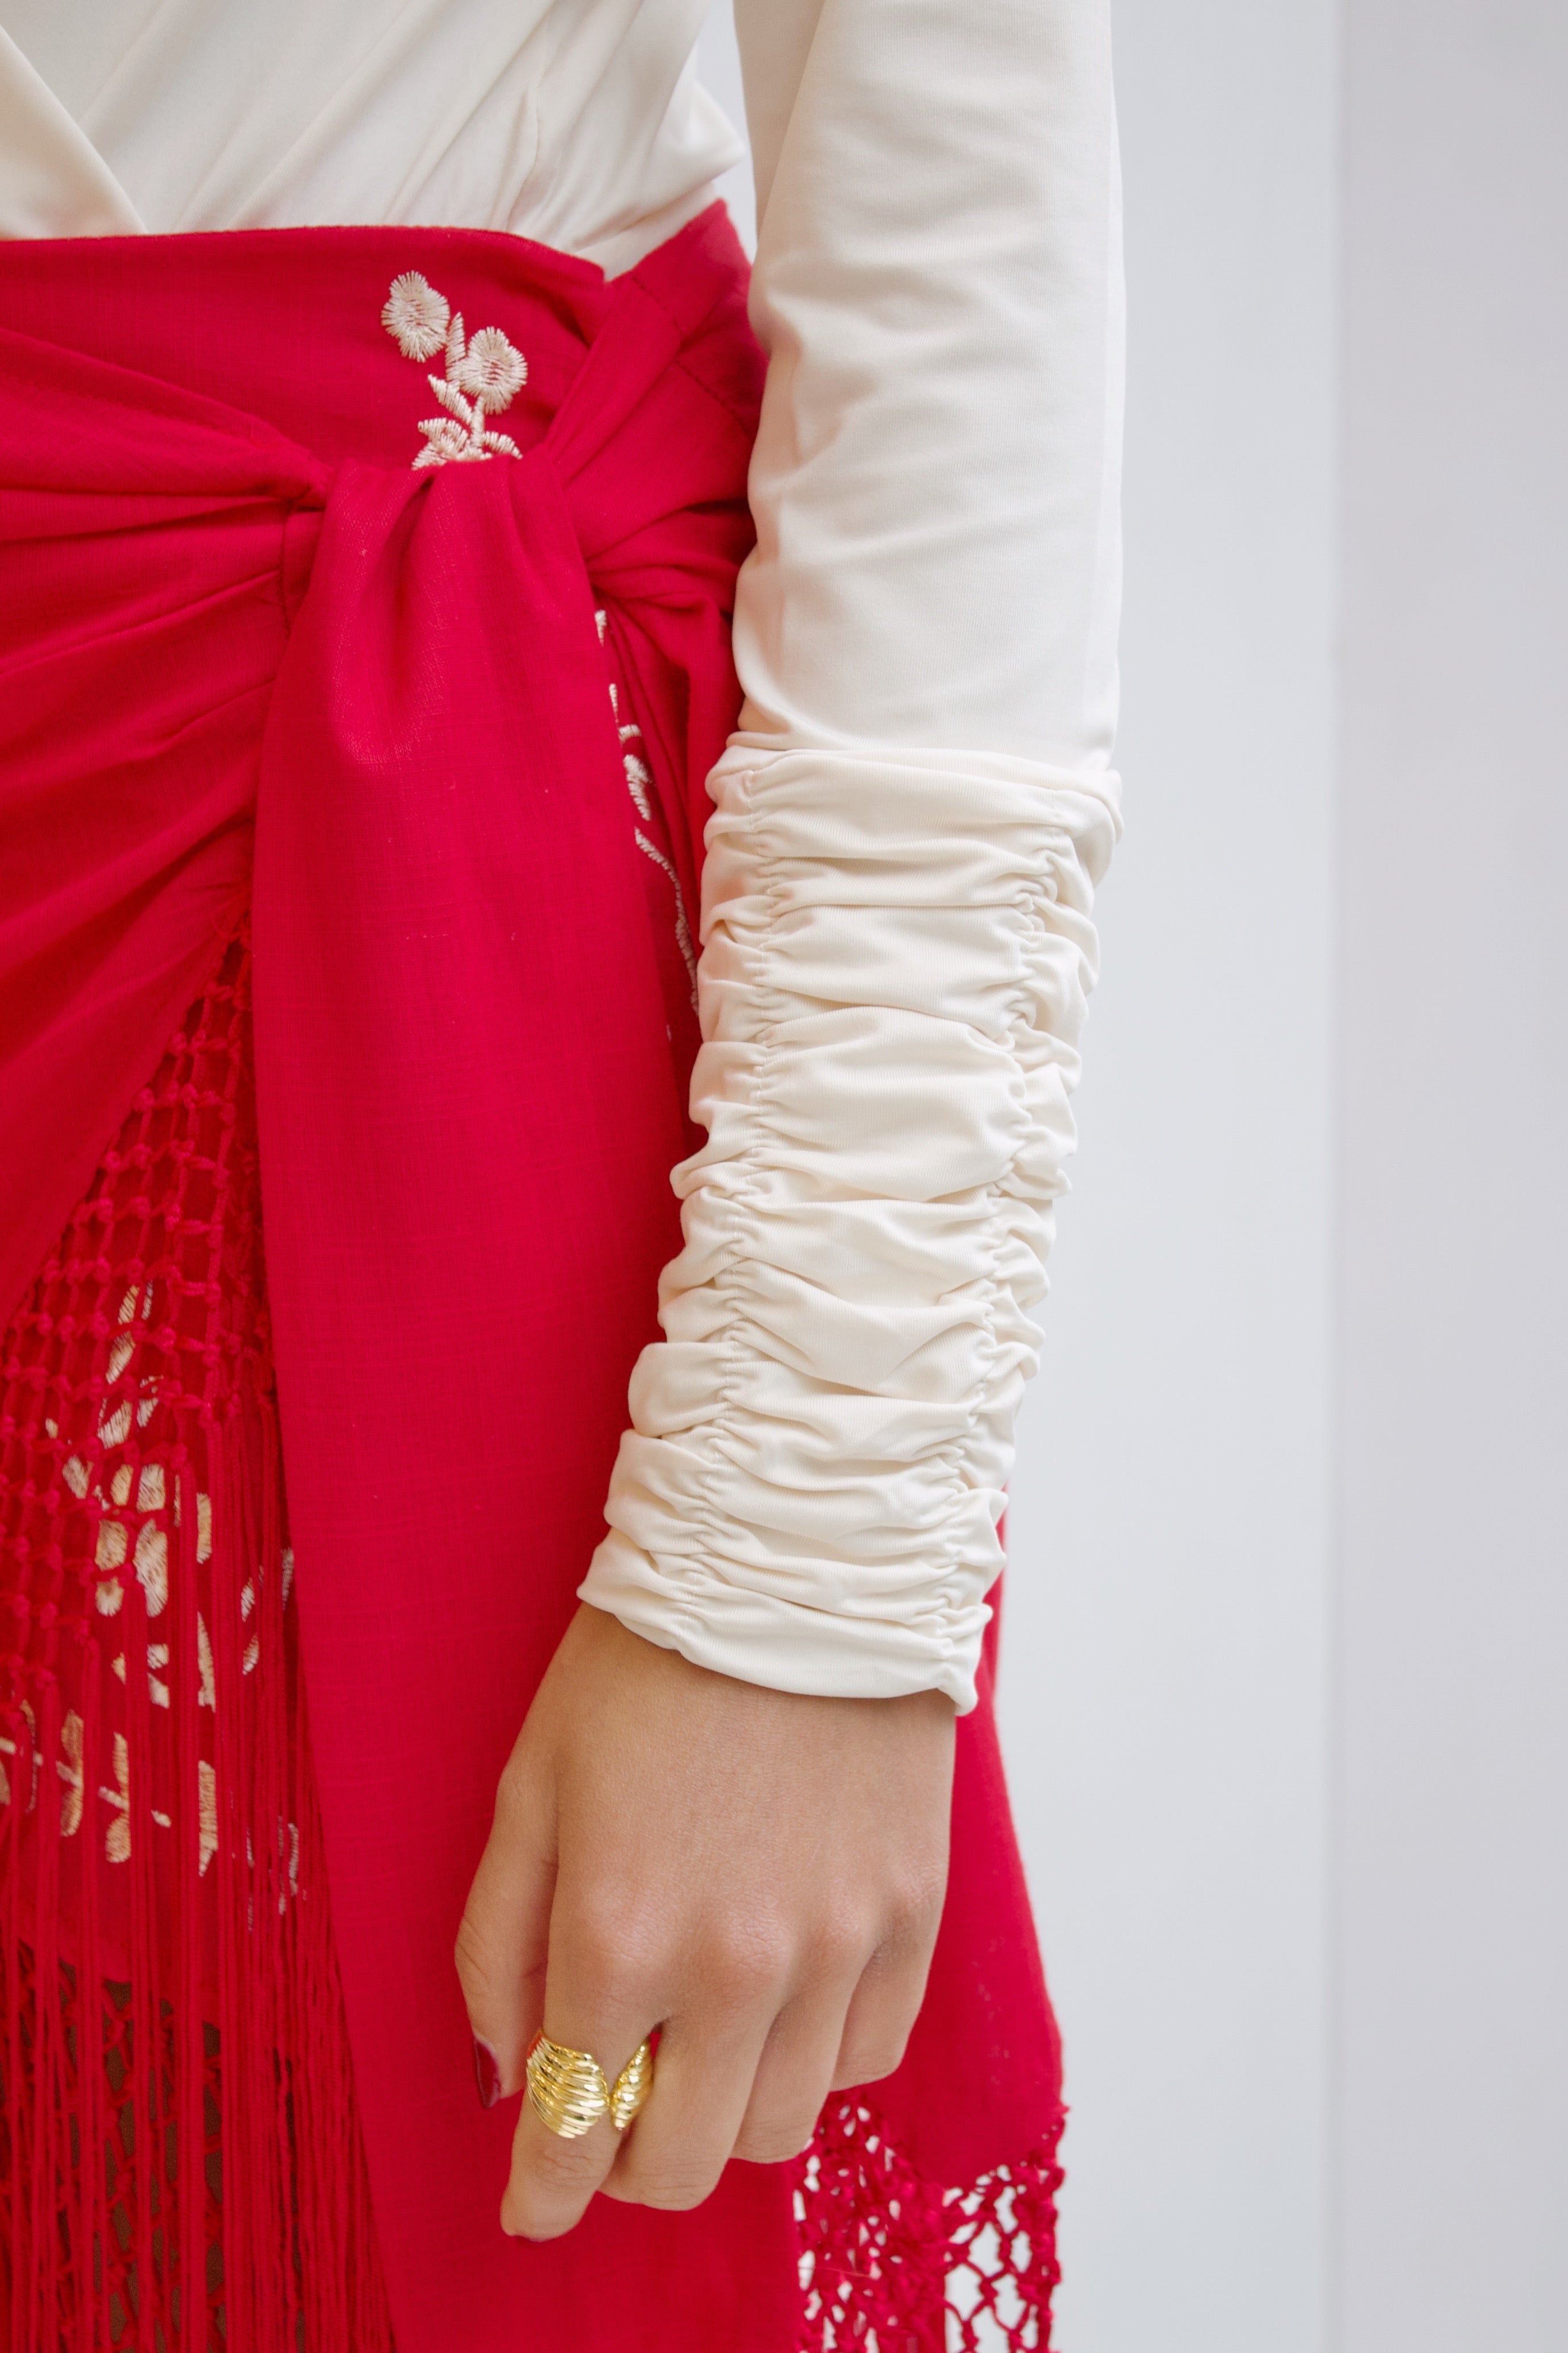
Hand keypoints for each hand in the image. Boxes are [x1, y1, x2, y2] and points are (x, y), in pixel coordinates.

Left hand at [455, 1602, 954, 2239]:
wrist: (791, 1563)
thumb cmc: (643, 1666)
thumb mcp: (530, 1790)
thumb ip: (498, 1945)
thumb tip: (503, 2071)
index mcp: (620, 1936)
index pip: (572, 2134)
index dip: (543, 2194)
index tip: (532, 2205)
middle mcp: (736, 1965)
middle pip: (681, 2162)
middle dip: (627, 2159)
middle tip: (612, 2105)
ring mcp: (838, 1945)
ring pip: (781, 2129)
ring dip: (725, 2113)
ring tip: (702, 2041)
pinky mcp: (911, 1915)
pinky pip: (867, 2058)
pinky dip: (815, 2057)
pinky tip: (783, 1996)